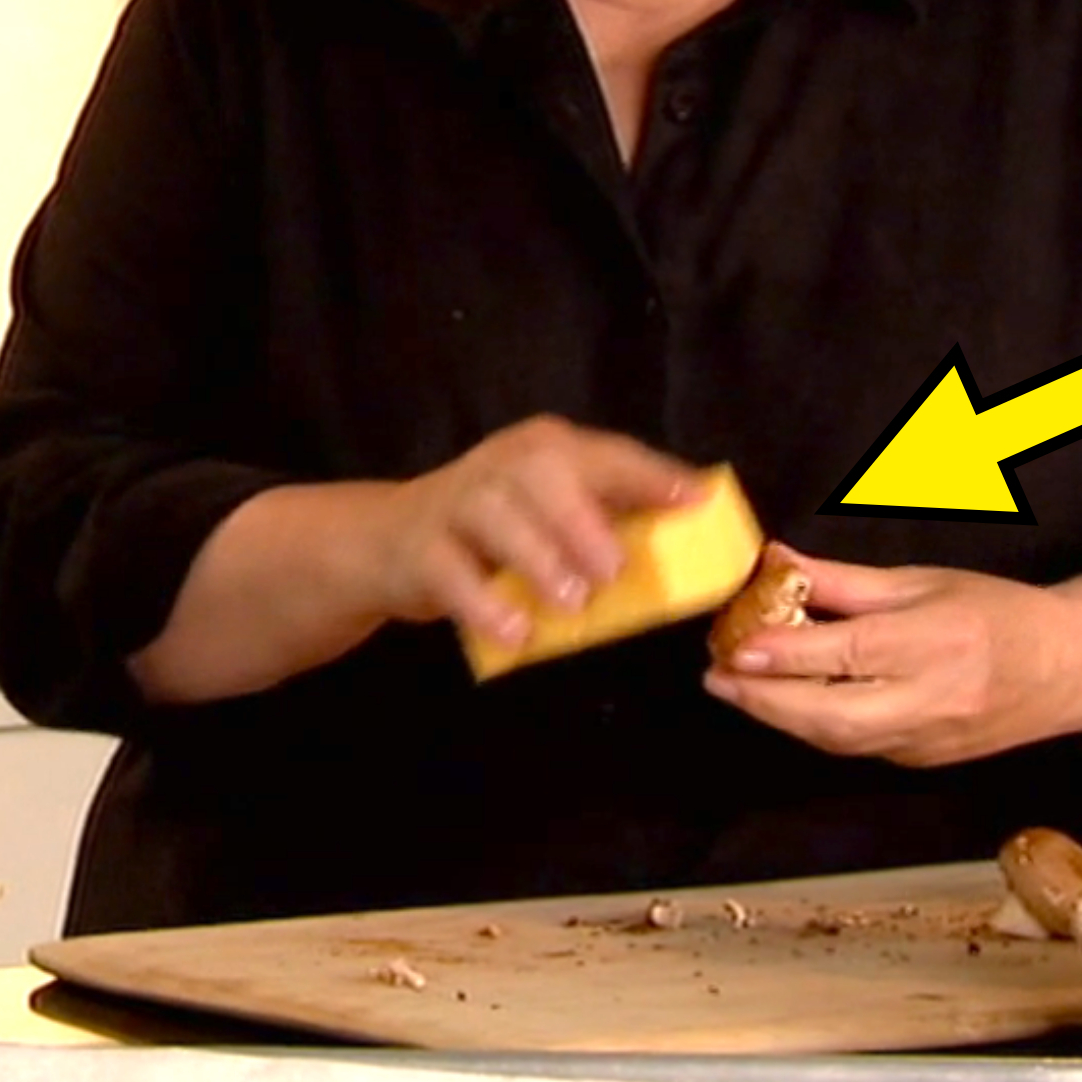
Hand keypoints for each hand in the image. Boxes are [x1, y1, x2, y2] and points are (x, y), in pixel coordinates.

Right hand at [368, 414, 701, 648]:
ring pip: (496, 517)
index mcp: (548, 450)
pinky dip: (484, 603)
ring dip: (539, 560)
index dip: (650, 475)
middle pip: (543, 475)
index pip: (606, 453)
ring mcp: (456, 502)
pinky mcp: (419, 548)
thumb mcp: (552, 513)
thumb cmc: (497, 530)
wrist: (387, 540)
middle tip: (615, 571)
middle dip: (583, 521)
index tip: (694, 501)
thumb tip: (690, 538)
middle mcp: (503, 464)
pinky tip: (515, 632)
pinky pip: (451, 571)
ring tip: (573, 603)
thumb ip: (611, 519)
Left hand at [704, 553, 1081, 765]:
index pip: (850, 654)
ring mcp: (928, 739)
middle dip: (766, 701)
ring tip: (737, 689)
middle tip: (717, 676)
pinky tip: (787, 703)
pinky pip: (855, 748)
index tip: (737, 645)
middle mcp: (933, 698)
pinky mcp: (922, 762)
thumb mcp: (927, 581)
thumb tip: (778, 563)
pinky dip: (813, 727)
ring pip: (838, 740)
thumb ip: (848, 582)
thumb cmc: (1002, 611)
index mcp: (939, 642)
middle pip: (833, 716)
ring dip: (780, 718)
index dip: (789, 654)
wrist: (1073, 668)